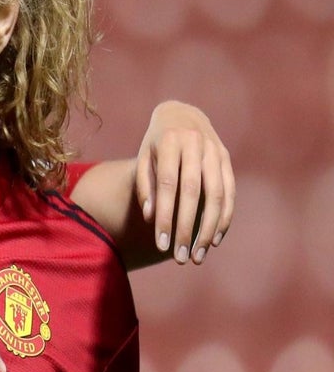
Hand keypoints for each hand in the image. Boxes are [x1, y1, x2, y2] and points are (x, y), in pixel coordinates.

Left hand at [136, 101, 234, 265]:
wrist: (181, 113)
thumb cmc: (154, 144)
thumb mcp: (142, 158)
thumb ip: (144, 186)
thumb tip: (152, 218)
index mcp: (169, 143)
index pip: (167, 186)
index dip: (166, 216)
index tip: (161, 244)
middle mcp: (195, 145)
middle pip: (193, 193)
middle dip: (186, 228)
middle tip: (180, 258)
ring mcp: (215, 151)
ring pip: (217, 195)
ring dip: (209, 228)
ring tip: (198, 255)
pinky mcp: (226, 159)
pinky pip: (230, 192)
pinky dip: (224, 217)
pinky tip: (215, 239)